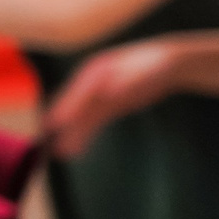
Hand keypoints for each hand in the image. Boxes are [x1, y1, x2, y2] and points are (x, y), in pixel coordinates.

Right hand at [46, 40, 176, 157]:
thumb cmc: (158, 64)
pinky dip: (84, 135)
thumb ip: (129, 82)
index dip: (67, 108)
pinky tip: (76, 149)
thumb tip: (111, 94)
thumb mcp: (148, 70)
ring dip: (72, 134)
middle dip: (61, 124)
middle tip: (49, 141)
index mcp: (97, 71)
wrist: (169, 66)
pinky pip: (92, 123)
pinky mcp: (107, 107)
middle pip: (73, 106)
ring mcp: (98, 96)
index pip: (78, 92)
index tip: (55, 123)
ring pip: (81, 118)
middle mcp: (92, 84)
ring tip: (61, 153)